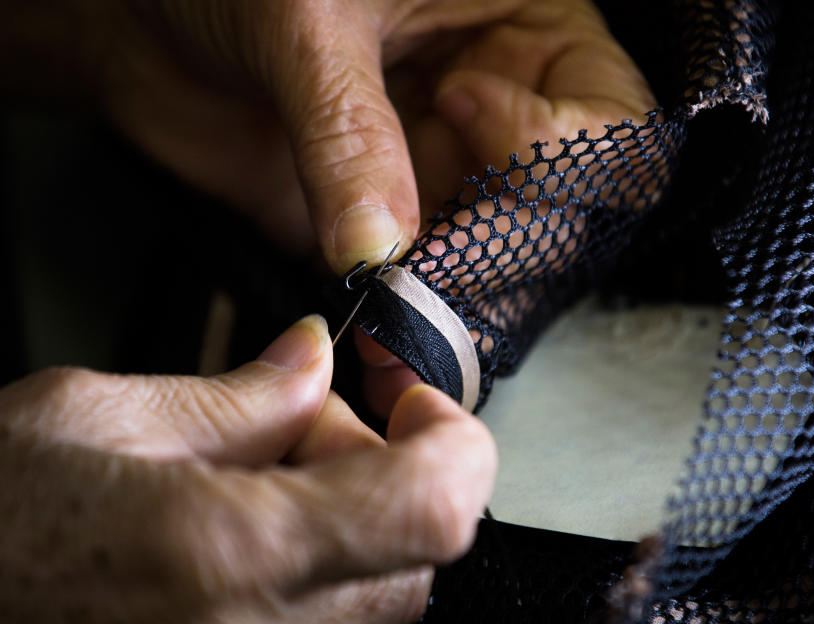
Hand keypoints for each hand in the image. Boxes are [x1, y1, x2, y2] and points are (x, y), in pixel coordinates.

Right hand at [0, 316, 495, 623]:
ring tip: (254, 482)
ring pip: (378, 600)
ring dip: (351, 525)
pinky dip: (316, 574)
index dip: (451, 441)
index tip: (409, 400)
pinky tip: (242, 536)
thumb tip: (315, 361)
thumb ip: (236, 397)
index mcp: (227, 552)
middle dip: (386, 473)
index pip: (434, 509)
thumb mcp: (91, 418)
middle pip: (418, 556)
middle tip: (302, 430)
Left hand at [73, 0, 653, 269]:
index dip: (558, 143)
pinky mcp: (390, 224)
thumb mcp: (305, 16)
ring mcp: (444, 174)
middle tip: (429, 268)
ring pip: (504, 264)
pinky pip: (428, 289)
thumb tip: (382, 246)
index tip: (459, 113)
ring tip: (404, 322)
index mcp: (519, 24)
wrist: (139, 15)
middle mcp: (497, 107)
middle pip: (567, 211)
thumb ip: (349, 133)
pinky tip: (383, 338)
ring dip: (462, 305)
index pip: (611, 116)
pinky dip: (412, 324)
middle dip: (504, 247)